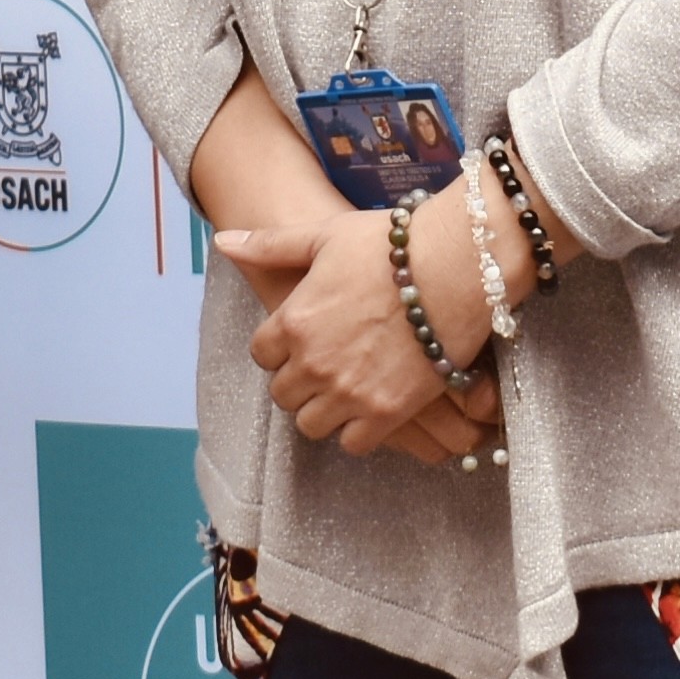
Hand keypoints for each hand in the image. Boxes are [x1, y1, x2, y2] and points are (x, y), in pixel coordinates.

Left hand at [217, 217, 500, 464]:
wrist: (456, 266)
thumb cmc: (391, 245)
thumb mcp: (324, 235)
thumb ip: (270, 246)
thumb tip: (223, 242)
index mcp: (292, 321)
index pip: (262, 356)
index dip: (281, 348)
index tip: (304, 339)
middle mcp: (313, 362)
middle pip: (283, 394)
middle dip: (300, 381)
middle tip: (329, 363)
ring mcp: (348, 392)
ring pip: (312, 424)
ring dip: (324, 409)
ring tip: (349, 388)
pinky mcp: (386, 413)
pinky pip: (353, 443)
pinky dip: (358, 430)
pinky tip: (373, 405)